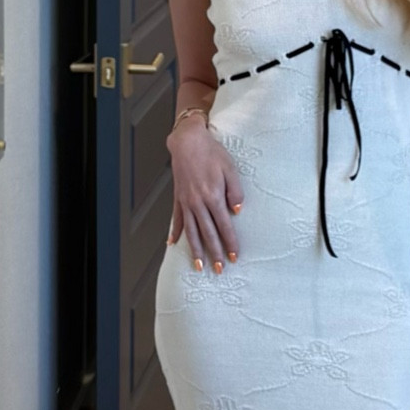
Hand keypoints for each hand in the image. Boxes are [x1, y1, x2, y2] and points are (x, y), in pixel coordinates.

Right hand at [166, 116, 243, 271]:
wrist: (187, 141)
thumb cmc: (211, 153)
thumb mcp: (230, 169)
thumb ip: (235, 191)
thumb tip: (237, 211)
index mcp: (213, 197)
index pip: (224, 226)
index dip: (230, 243)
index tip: (235, 257)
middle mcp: (198, 203)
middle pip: (207, 234)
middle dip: (214, 253)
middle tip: (220, 269)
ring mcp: (186, 202)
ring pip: (191, 231)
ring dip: (195, 250)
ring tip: (198, 265)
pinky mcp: (178, 198)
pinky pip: (176, 219)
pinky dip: (175, 233)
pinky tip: (173, 244)